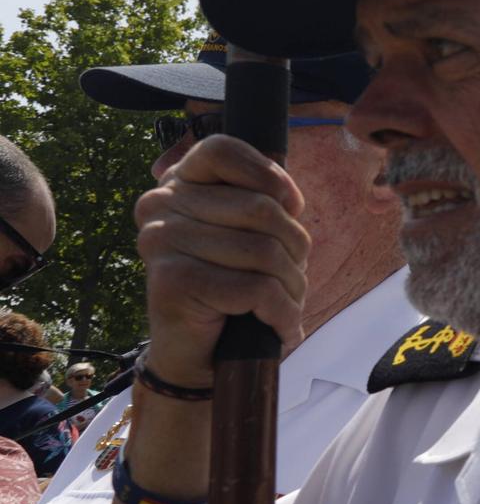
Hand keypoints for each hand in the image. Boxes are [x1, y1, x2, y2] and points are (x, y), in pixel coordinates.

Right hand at [134, 136, 309, 384]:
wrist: (196, 355)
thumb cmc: (232, 286)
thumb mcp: (248, 232)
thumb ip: (262, 200)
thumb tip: (288, 194)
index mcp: (177, 183)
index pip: (223, 149)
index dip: (270, 176)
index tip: (290, 208)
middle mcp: (160, 206)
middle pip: (261, 208)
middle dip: (295, 248)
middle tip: (292, 276)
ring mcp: (161, 243)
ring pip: (264, 252)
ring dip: (293, 286)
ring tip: (287, 304)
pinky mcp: (172, 282)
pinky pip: (256, 290)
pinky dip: (283, 313)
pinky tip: (281, 326)